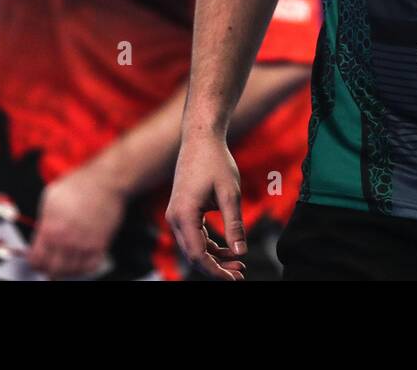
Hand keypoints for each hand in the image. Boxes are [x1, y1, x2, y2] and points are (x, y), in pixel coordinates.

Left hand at [26, 161, 126, 278]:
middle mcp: (67, 240)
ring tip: (64, 264)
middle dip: (47, 269)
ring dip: (65, 270)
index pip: (36, 260)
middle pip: (52, 270)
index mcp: (51, 229)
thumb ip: (43, 219)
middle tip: (48, 264)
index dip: (33, 262)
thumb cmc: (81, 184)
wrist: (106, 181)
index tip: (35, 259)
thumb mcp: (50, 196)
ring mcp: (84, 244)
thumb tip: (40, 232)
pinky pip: (90, 266)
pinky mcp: (101, 244)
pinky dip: (84, 268)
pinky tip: (80, 262)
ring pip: (71, 271)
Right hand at [165, 131, 247, 280]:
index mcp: (184, 215)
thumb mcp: (230, 193)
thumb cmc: (216, 162)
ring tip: (238, 263)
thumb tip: (241, 252)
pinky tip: (228, 249)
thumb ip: (234, 224)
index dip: (216, 271)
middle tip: (241, 274)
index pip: (197, 255)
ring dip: (215, 257)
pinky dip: (210, 244)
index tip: (235, 279)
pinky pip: (194, 235)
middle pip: (193, 254)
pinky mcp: (182, 210)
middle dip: (216, 268)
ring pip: (194, 246)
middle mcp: (175, 218)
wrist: (201, 138)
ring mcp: (176, 214)